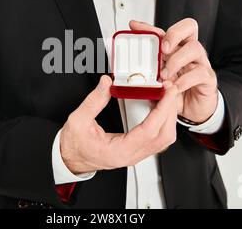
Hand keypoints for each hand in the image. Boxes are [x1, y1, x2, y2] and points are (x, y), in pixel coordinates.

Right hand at [60, 75, 177, 173]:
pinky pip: (158, 139)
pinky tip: (160, 108)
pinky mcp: (136, 150)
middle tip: (170, 90)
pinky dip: (164, 122)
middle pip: (163, 135)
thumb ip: (94, 100)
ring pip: (164, 139)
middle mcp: (131, 155)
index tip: (167, 93)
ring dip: (169, 117)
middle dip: (170, 110)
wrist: (70, 159)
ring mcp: (135, 154)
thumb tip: (106, 83)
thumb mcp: (79, 120)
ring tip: (167, 97)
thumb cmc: (74, 145)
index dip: (162, 110)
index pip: (150, 130)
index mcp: (119, 150)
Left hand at [130, 18, 217, 123]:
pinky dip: (185, 80)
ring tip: (164, 75)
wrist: (193, 109)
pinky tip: (175, 87)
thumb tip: (129, 66)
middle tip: (163, 49)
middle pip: (189, 27)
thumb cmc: (177, 91)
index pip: (165, 31)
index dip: (150, 27)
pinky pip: (200, 72)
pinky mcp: (207, 77)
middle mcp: (189, 51)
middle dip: (174, 34)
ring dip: (176, 61)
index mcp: (176, 48)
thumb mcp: (158, 80)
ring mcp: (201, 62)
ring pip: (195, 48)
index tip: (134, 27)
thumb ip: (148, 71)